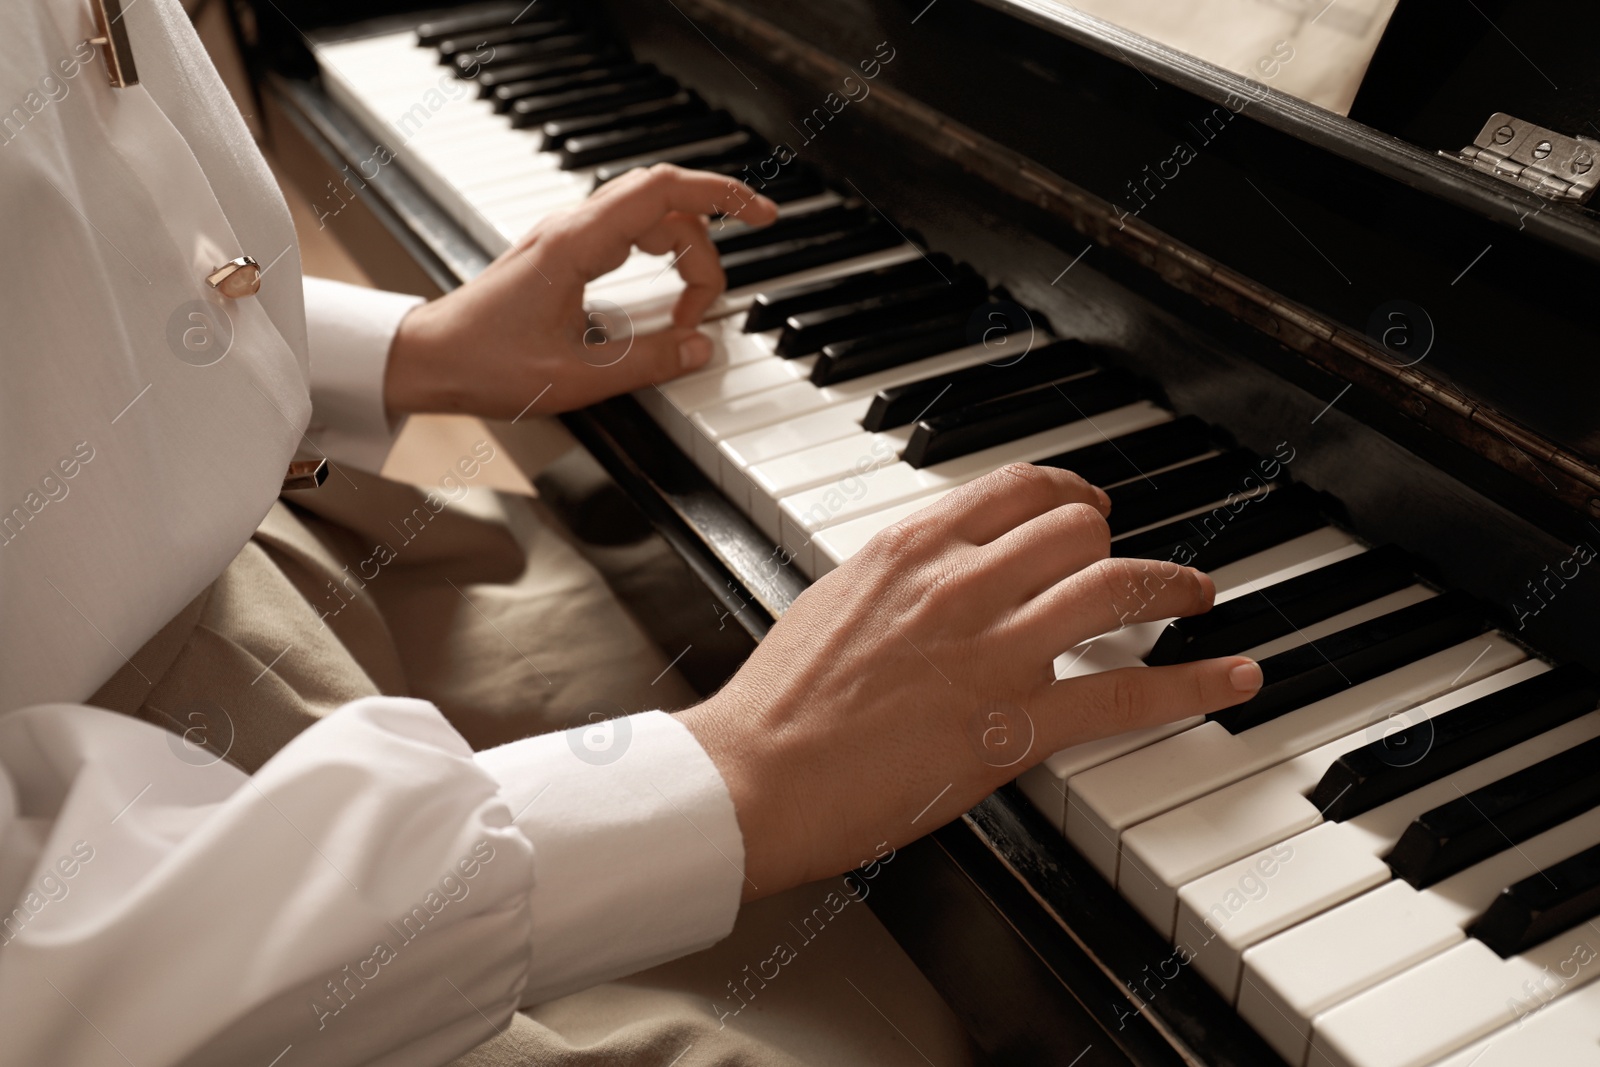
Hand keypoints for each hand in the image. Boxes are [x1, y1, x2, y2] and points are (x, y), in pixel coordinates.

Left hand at [383, 165, 778, 419]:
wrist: (427, 358)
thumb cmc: (484, 363)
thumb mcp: (576, 376)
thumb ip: (648, 362)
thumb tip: (702, 348)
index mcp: (576, 244)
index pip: (664, 191)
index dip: (721, 194)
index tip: (762, 216)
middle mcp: (572, 228)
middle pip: (664, 202)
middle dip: (709, 236)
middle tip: (723, 293)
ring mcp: (566, 237)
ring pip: (648, 216)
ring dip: (682, 254)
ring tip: (691, 309)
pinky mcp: (563, 253)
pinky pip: (627, 231)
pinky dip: (660, 252)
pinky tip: (668, 285)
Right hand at [677, 464, 1263, 899]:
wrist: (755, 774)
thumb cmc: (781, 701)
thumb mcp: (837, 600)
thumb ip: (902, 577)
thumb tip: (946, 571)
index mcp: (911, 547)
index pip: (1019, 488)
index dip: (1069, 494)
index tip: (1085, 509)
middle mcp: (960, 583)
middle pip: (1077, 530)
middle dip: (1115, 541)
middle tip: (1134, 560)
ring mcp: (993, 653)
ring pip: (1112, 589)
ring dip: (1170, 586)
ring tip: (1196, 593)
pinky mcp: (1012, 727)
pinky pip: (1125, 695)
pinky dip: (1193, 684)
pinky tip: (1232, 679)